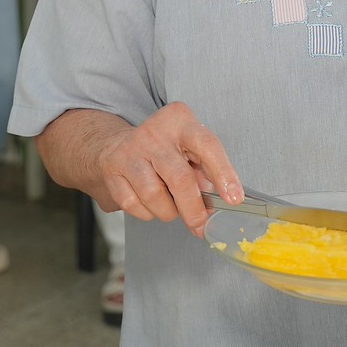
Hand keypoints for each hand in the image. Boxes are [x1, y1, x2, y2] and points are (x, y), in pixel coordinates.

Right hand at [92, 102, 240, 237]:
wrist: (116, 144)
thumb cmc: (163, 149)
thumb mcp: (188, 149)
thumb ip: (205, 173)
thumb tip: (218, 205)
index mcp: (180, 121)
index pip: (207, 146)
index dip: (223, 174)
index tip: (234, 198)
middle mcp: (154, 133)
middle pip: (180, 178)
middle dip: (193, 209)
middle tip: (200, 224)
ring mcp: (130, 150)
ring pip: (154, 195)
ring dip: (168, 211)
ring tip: (171, 206)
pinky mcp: (112, 169)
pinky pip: (134, 204)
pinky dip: (147, 213)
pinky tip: (150, 203)